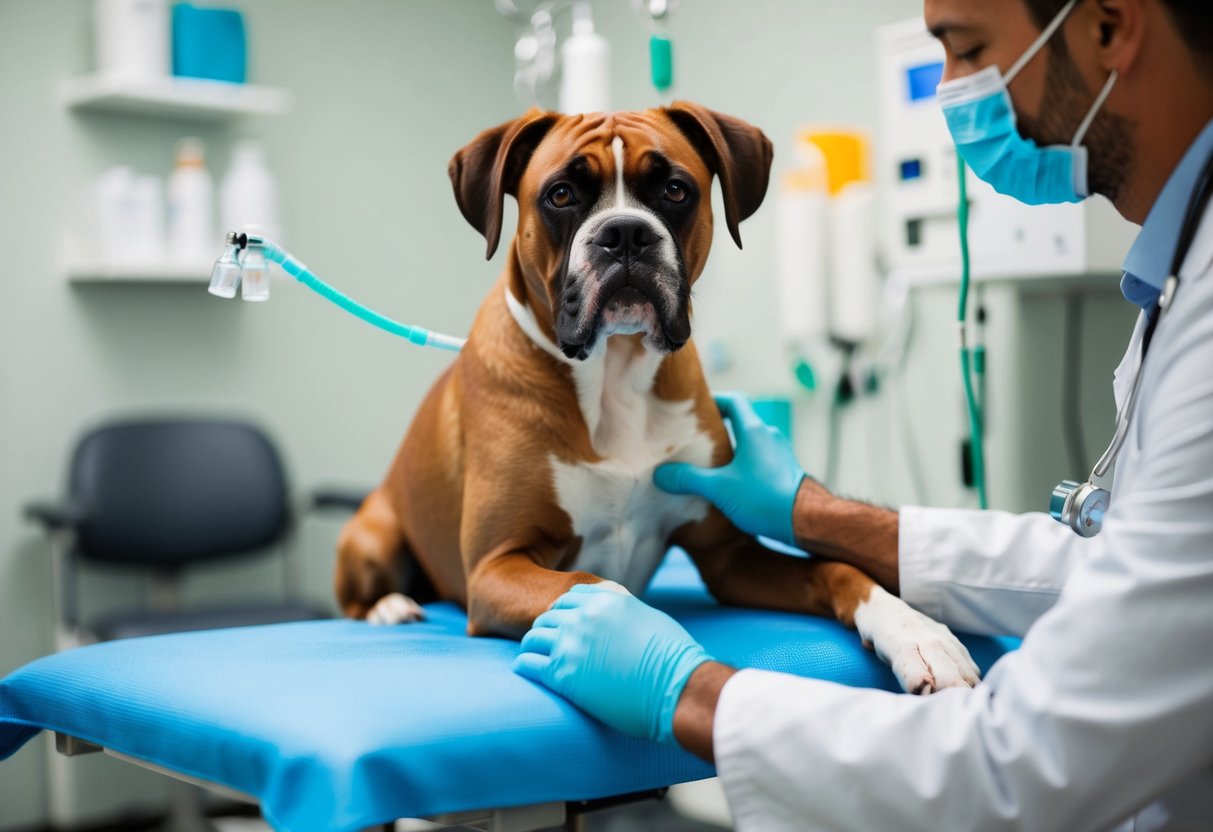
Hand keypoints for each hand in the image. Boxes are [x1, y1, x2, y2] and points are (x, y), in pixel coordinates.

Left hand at [513, 584, 712, 744]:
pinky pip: (528, 664)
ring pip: (532, 637)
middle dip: (546, 628)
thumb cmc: (673, 658)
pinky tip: (526, 670)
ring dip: (532, 646)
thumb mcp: (649, 618)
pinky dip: (524, 666)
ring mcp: (571, 644)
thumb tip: (618, 619)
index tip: (561, 622)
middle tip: (546, 643)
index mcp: (606, 600)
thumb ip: (625, 613)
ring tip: (534, 656)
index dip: (563, 610)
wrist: (677, 688)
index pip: (570, 597)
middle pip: (548, 616)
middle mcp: (584, 617)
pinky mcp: (562, 674)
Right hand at [654, 392, 806, 546]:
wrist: (805, 521)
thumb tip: (660, 475)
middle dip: (718, 428)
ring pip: (751, 443)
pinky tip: (731, 484)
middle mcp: (769, 437)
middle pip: (741, 422)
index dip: (714, 400)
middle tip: (695, 439)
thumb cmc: (765, 498)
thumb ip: (688, 479)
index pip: (734, 401)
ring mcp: (780, 455)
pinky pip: (760, 460)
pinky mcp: (785, 473)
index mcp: (754, 430)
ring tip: (709, 463)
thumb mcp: (719, 488)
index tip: (696, 408)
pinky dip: (744, 465)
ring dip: (732, 449)